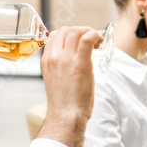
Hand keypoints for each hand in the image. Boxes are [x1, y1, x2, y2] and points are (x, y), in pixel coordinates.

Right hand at [37, 26, 99, 146]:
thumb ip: (61, 66)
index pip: (54, 35)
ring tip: (97, 43)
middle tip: (91, 42)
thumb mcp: (56, 79)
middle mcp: (54, 57)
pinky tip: (100, 42)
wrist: (66, 116)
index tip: (79, 42)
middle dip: (80, 31)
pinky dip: (95, 35)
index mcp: (47, 60)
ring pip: (76, 31)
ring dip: (89, 32)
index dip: (69, 34)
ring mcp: (66, 59)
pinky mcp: (80, 63)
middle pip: (66, 30)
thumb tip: (74, 58)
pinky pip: (87, 38)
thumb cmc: (65, 103)